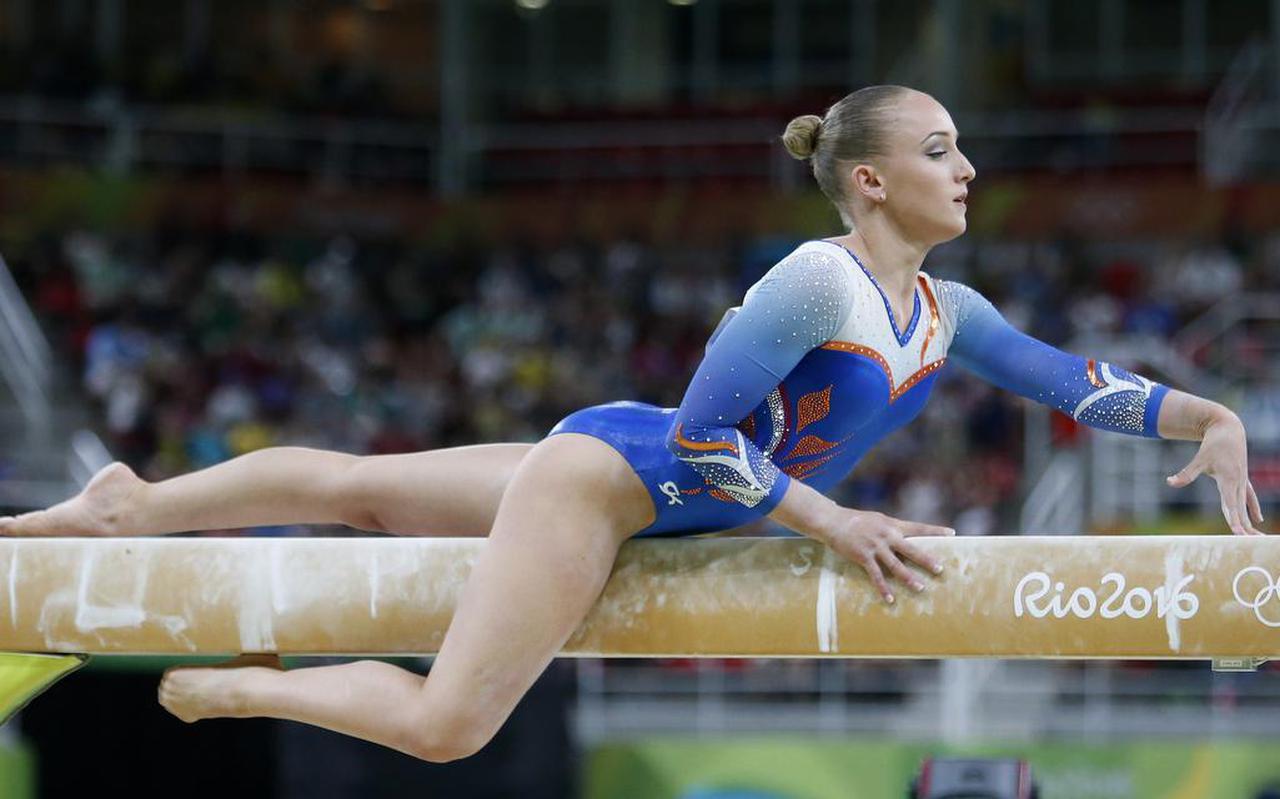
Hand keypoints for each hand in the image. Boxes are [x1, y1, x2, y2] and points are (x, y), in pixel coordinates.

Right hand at [816, 507, 954, 603]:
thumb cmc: (855, 521)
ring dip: (908, 578)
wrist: (832, 521)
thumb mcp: (877, 520)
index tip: (952, 534)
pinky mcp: (863, 556)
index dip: (935, 531)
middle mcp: (886, 535)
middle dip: (926, 559)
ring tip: (920, 588)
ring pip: (896, 565)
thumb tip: (905, 540)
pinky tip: (890, 599)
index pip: (918, 527)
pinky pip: (876, 575)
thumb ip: (891, 529)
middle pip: (911, 549)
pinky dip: (883, 588)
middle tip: (940, 569)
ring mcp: (875, 546)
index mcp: (892, 524)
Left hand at [1167, 411, 1264, 535]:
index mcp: (1228, 480)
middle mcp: (1238, 483)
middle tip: (1249, 542)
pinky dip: (1253, 508)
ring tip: (1258, 538)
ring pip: (1245, 506)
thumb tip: (1169, 482)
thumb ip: (1186, 473)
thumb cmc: (1213, 443)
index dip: (1234, 520)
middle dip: (1244, 526)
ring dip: (1250, 521)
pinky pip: (1249, 497)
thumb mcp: (1200, 458)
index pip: (1231, 505)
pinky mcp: (1242, 478)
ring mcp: (1241, 481)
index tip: (1237, 534)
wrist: (1228, 427)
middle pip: (1240, 510)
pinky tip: (1259, 520)